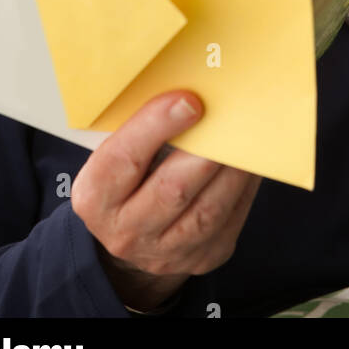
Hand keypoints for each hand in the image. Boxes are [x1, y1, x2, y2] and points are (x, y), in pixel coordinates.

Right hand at [71, 90, 262, 311]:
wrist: (134, 237)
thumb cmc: (128, 179)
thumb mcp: (115, 155)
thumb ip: (140, 130)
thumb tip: (186, 90)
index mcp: (95, 197)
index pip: (123, 159)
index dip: (156, 127)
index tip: (189, 101)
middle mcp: (126, 231)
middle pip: (172, 190)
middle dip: (205, 151)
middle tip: (232, 116)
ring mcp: (166, 252)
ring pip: (209, 210)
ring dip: (234, 169)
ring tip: (250, 135)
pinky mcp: (202, 257)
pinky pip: (231, 219)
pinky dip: (245, 186)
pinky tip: (253, 160)